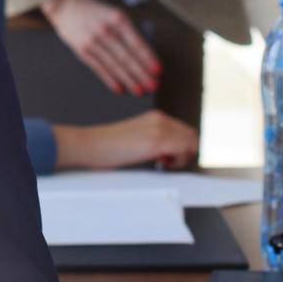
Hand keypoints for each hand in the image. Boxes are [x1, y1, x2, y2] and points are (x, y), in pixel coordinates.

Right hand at [41, 0, 159, 95]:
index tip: (158, 71)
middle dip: (141, 73)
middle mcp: (105, 30)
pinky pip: (99, 68)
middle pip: (127, 57)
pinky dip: (110, 80)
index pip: (136, 42)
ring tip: (139, 91)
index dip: (148, 58)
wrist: (66, 3)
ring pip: (114, 65)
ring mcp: (92, 41)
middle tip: (153, 86)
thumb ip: (127, 32)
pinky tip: (120, 89)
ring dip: (128, 79)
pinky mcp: (81, 50)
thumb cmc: (96, 10)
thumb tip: (143, 56)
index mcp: (118, 19)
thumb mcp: (114, 14)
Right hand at [52, 111, 199, 170]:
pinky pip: (183, 151)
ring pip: (190, 143)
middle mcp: (160, 119)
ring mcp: (159, 129)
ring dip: (181, 157)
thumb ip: (154, 139)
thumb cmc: (108, 145)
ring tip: (163, 163)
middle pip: (191, 136)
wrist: (91, 144)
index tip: (169, 158)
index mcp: (155, 117)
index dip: (182, 147)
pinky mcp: (156, 142)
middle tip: (168, 162)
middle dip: (185, 151)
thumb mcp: (136, 137)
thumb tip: (171, 153)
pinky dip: (177, 162)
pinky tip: (160, 164)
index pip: (185, 130)